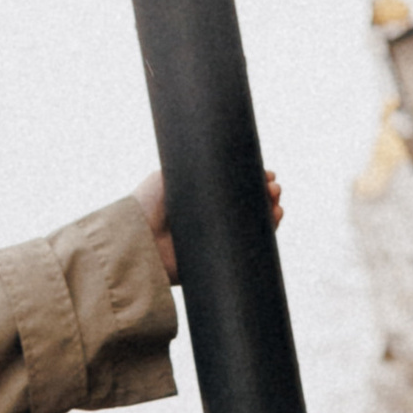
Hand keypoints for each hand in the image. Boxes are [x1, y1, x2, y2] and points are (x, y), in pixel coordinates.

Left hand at [133, 165, 283, 285]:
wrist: (136, 238)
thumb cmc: (145, 204)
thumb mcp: (169, 174)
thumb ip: (194, 164)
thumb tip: (229, 154)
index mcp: (201, 196)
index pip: (236, 185)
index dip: (254, 178)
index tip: (267, 173)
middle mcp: (209, 216)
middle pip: (249, 203)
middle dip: (267, 193)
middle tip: (273, 187)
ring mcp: (214, 237)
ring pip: (253, 224)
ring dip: (271, 211)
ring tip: (276, 201)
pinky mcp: (216, 258)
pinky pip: (248, 248)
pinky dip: (266, 234)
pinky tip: (275, 219)